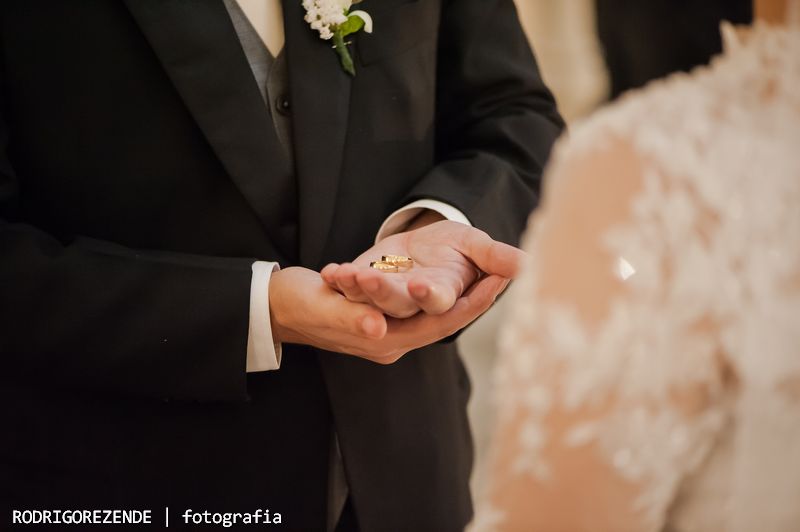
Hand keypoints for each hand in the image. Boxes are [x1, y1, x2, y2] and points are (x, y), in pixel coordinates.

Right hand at [269, 266, 508, 363]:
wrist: (277, 307)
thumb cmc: (297, 305)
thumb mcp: (322, 308)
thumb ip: (351, 319)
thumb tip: (379, 328)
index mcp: (382, 342)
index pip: (437, 324)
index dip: (469, 303)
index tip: (499, 280)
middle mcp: (392, 341)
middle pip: (444, 321)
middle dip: (477, 298)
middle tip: (509, 272)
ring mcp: (389, 331)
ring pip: (436, 313)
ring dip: (464, 294)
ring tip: (495, 271)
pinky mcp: (384, 318)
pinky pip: (423, 305)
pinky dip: (443, 290)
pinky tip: (462, 274)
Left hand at [321, 218, 523, 317]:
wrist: (422, 245)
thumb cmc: (454, 247)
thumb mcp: (475, 245)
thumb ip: (495, 257)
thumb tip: (528, 264)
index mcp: (445, 299)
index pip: (443, 305)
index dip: (431, 296)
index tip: (422, 284)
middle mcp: (415, 308)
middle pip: (401, 307)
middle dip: (385, 294)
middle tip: (370, 279)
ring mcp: (386, 302)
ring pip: (372, 302)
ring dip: (360, 289)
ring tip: (349, 274)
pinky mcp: (362, 291)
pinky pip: (348, 291)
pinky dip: (339, 280)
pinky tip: (330, 272)